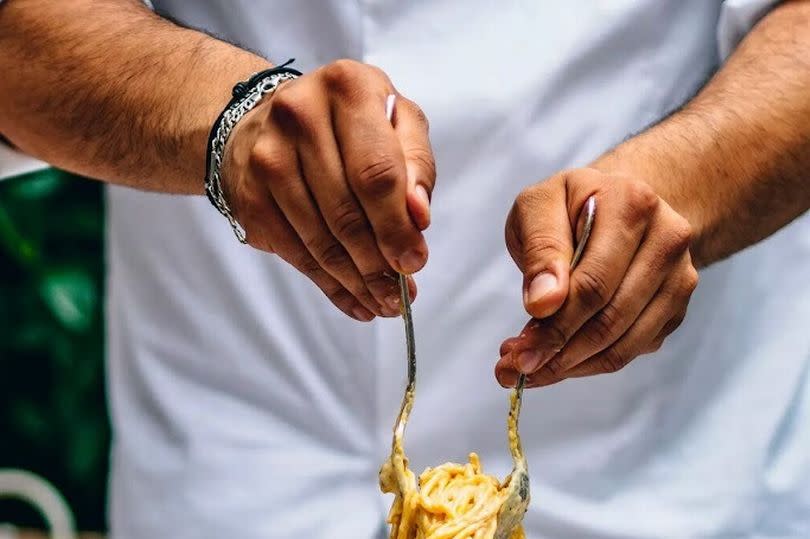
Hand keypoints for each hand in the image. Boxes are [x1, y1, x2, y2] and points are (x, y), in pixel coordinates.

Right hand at [222, 60, 434, 320]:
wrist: (269, 117)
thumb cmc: (348, 122)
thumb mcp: (395, 121)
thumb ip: (415, 164)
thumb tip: (418, 216)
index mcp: (348, 88)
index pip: (376, 172)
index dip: (396, 225)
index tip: (414, 261)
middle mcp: (300, 116)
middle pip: (346, 212)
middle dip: (378, 263)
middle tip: (399, 295)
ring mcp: (267, 157)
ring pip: (319, 240)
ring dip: (355, 281)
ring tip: (382, 303)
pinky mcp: (249, 196)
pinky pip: (295, 253)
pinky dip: (328, 284)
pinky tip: (353, 299)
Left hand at [495, 168, 698, 387]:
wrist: (618, 203)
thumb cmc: (570, 206)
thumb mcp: (539, 206)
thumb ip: (540, 248)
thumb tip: (543, 304)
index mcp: (632, 204)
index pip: (593, 283)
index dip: (554, 324)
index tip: (516, 350)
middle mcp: (668, 240)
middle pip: (610, 318)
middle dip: (557, 352)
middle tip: (515, 367)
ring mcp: (679, 276)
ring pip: (623, 344)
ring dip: (571, 366)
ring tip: (530, 368)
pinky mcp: (675, 307)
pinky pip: (631, 350)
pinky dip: (590, 364)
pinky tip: (558, 358)